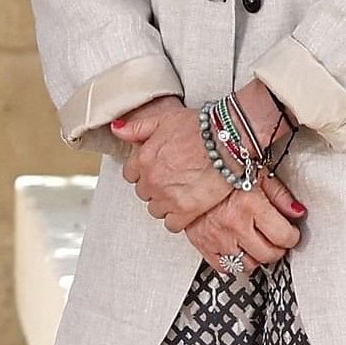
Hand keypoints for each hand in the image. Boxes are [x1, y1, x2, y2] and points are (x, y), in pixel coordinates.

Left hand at [112, 96, 232, 230]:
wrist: (228, 142)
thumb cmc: (201, 129)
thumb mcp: (164, 119)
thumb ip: (137, 128)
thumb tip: (117, 130)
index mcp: (144, 158)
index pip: (130, 175)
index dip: (143, 171)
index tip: (154, 169)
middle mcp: (153, 180)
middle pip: (144, 193)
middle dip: (155, 187)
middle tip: (172, 178)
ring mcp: (168, 197)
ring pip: (156, 209)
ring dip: (165, 203)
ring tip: (180, 191)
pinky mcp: (186, 211)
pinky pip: (172, 224)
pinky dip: (177, 219)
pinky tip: (186, 207)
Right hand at [186, 171, 303, 274]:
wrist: (188, 173)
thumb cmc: (222, 172)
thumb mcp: (257, 174)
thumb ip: (280, 195)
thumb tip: (298, 212)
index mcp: (250, 205)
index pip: (284, 236)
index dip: (291, 236)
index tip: (290, 232)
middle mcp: (234, 224)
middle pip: (268, 254)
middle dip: (277, 248)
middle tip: (275, 239)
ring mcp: (217, 237)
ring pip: (248, 265)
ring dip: (256, 257)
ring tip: (256, 243)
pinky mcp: (202, 245)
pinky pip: (224, 267)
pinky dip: (234, 262)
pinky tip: (237, 248)